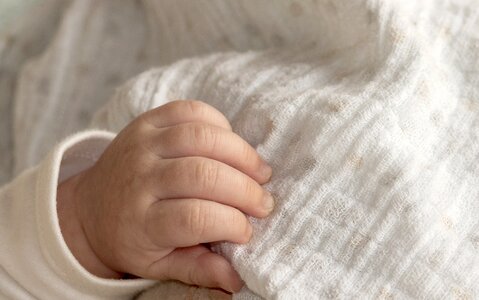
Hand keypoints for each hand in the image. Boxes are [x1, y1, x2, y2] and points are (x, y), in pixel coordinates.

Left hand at [57, 100, 272, 292]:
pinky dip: (218, 123)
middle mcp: (139, 178)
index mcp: (141, 222)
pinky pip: (189, 110)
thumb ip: (197, 270)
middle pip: (203, 175)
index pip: (195, 218)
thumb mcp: (157, 265)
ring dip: (240, 153)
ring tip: (259, 171)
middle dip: (245, 189)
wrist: (91, 206)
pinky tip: (231, 144)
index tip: (247, 231)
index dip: (232, 223)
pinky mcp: (147, 122)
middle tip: (264, 203)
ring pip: (200, 137)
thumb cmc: (131, 239)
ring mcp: (142, 145)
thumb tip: (236, 280)